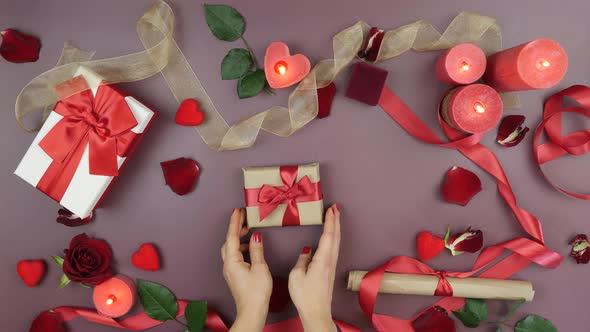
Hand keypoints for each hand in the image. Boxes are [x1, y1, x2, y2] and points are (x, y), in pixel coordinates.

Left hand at [221, 208, 271, 331]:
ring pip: (231, 249)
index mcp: (232, 261)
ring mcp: (230, 271)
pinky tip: (251, 249)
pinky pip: (235, 256)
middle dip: (236, 229)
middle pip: (228, 242)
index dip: (235, 222)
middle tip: (244, 218)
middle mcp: (228, 265)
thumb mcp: (260, 268)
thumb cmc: (256, 293)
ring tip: (249, 232)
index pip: (232, 236)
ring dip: (239, 239)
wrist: (252, 311)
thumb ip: (257, 251)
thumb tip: (256, 237)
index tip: (238, 211)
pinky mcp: (234, 276)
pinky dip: (242, 249)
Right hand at [289, 204, 340, 331]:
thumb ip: (303, 260)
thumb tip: (307, 251)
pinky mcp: (330, 271)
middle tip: (336, 208)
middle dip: (336, 221)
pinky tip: (331, 238)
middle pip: (335, 236)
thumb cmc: (305, 296)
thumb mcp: (297, 275)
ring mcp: (331, 266)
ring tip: (335, 218)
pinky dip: (333, 238)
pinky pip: (334, 249)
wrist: (316, 312)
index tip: (331, 209)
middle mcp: (330, 261)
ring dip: (336, 228)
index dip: (330, 221)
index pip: (328, 235)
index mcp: (322, 259)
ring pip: (336, 242)